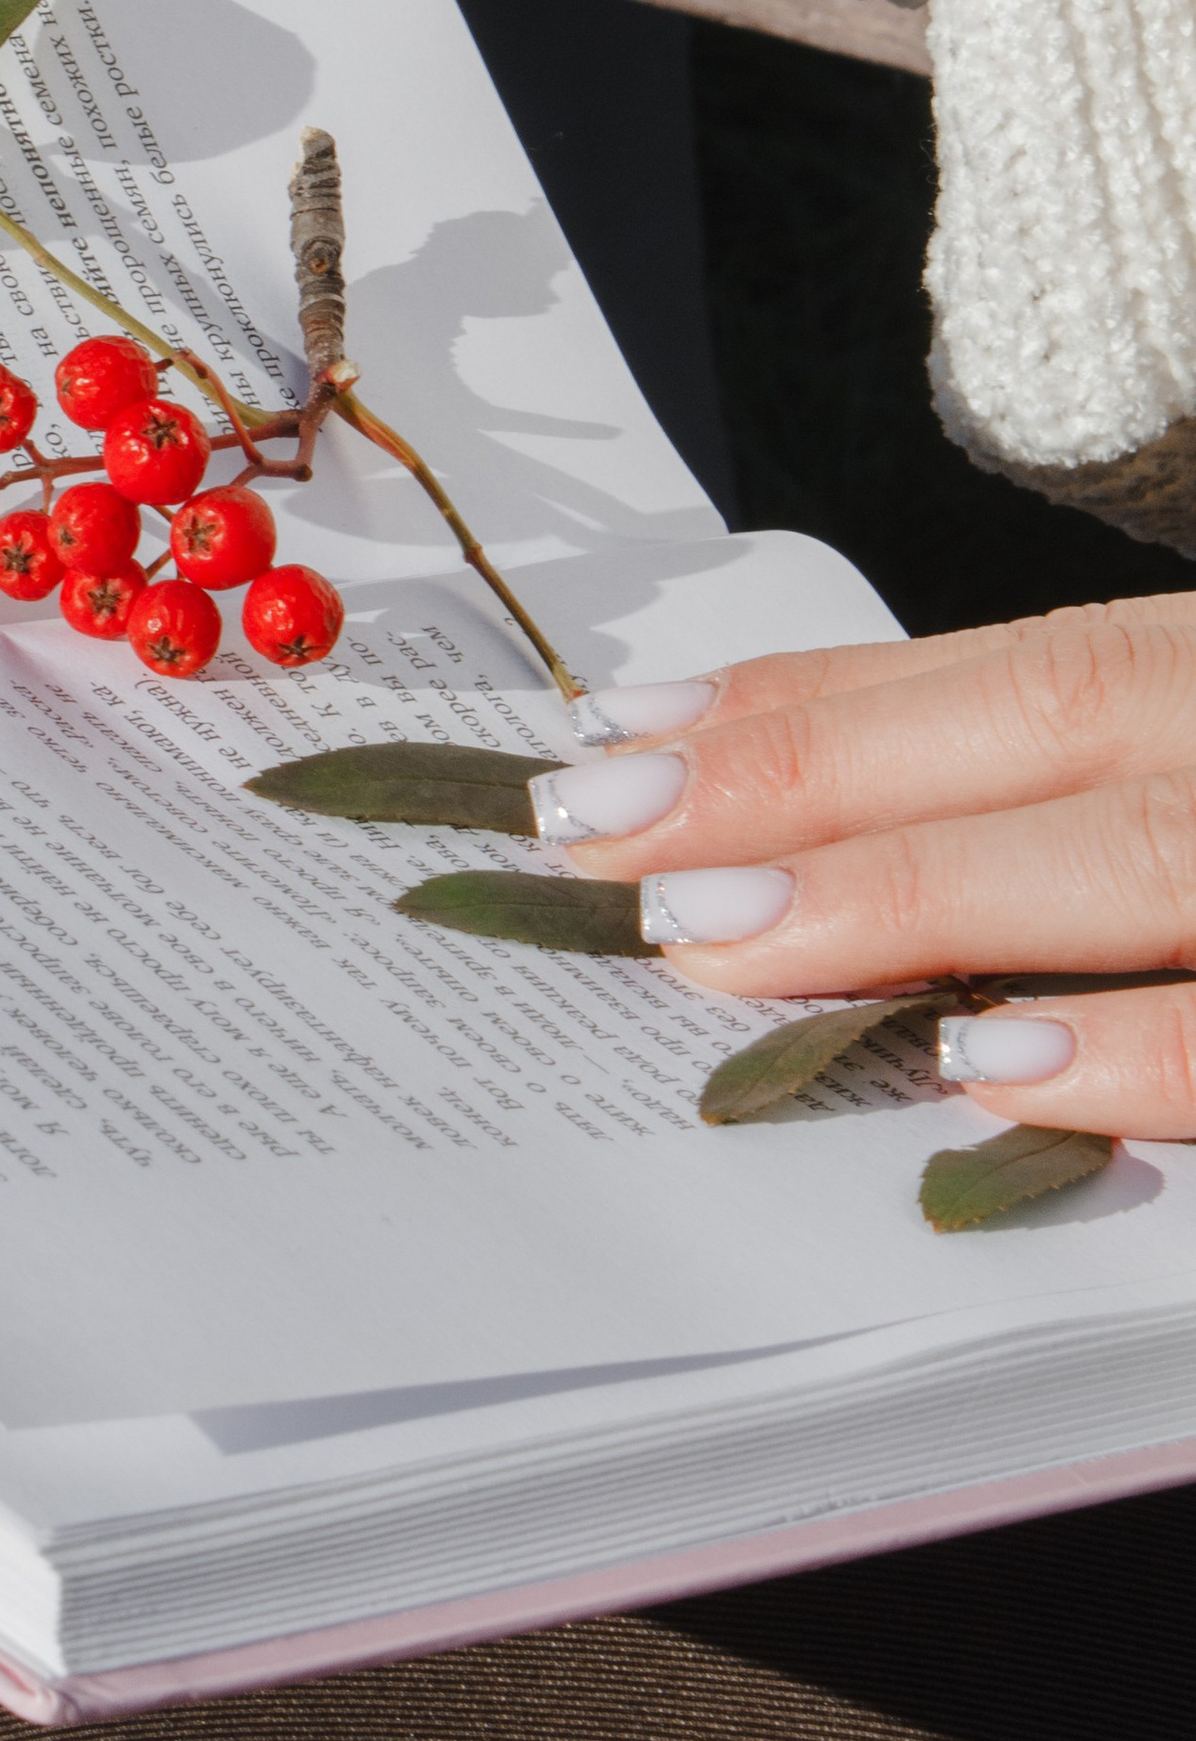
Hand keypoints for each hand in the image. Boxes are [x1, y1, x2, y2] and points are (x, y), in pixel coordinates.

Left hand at [544, 600, 1195, 1137]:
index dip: (808, 705)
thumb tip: (806, 846)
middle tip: (602, 834)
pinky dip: (1131, 1046)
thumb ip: (1059, 793)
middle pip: (1041, 722)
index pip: (1003, 672)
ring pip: (1128, 853)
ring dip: (911, 893)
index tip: (622, 735)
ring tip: (713, 938)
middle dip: (803, 778)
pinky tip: (978, 1068)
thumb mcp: (1186, 758)